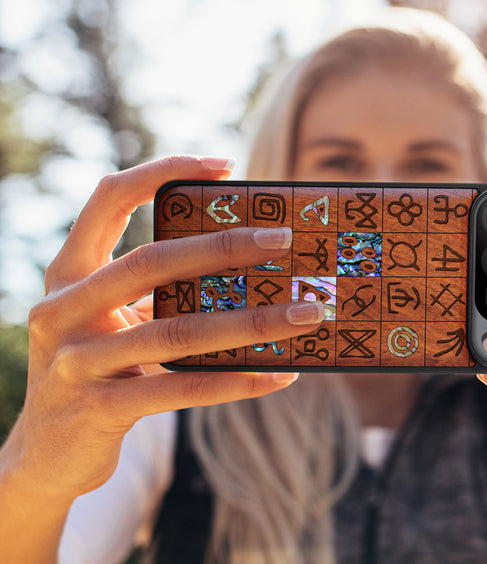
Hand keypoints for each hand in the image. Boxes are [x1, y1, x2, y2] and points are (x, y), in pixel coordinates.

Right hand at [3, 156, 322, 503]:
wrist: (46, 455)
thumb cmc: (98, 368)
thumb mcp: (113, 320)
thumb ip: (156, 291)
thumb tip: (248, 265)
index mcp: (69, 273)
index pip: (108, 199)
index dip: (162, 171)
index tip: (224, 164)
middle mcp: (62, 309)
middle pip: (151, 261)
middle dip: (224, 246)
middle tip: (284, 238)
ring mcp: (76, 361)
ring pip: (177, 331)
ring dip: (253, 321)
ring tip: (307, 313)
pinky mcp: (98, 409)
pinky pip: (182, 389)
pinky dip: (237, 381)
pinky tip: (280, 375)